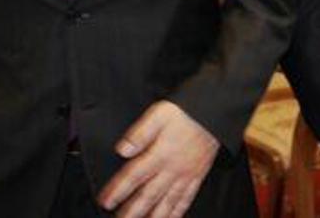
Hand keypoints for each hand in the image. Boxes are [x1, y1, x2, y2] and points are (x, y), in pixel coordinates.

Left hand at [98, 101, 219, 217]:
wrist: (214, 111)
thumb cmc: (186, 112)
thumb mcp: (159, 114)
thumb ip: (141, 133)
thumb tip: (123, 149)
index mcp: (160, 154)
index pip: (134, 176)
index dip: (119, 190)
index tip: (106, 201)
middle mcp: (172, 168)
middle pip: (149, 194)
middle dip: (132, 211)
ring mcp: (186, 175)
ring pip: (167, 201)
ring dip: (154, 216)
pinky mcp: (197, 176)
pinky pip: (186, 198)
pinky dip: (178, 211)